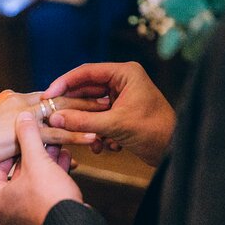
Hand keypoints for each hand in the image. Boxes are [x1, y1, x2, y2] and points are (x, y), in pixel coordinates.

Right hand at [0, 90, 108, 165]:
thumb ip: (13, 121)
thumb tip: (24, 125)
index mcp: (15, 98)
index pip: (48, 92)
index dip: (70, 91)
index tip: (89, 91)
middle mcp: (21, 101)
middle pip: (59, 96)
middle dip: (85, 96)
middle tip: (107, 95)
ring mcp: (22, 116)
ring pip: (62, 112)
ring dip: (86, 112)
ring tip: (108, 111)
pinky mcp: (23, 134)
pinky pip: (56, 135)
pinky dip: (76, 135)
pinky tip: (93, 136)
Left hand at [0, 111, 82, 224]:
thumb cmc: (49, 200)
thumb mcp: (37, 161)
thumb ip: (28, 136)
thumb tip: (23, 117)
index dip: (10, 148)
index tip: (19, 136)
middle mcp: (6, 210)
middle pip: (17, 172)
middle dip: (33, 152)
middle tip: (40, 138)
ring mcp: (24, 215)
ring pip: (33, 181)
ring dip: (45, 161)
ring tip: (55, 145)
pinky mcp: (42, 216)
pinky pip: (44, 190)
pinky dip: (52, 174)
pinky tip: (63, 158)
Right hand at [42, 62, 175, 165]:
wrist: (176, 151)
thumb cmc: (154, 131)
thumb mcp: (115, 125)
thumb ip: (83, 121)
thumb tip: (55, 118)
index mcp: (124, 73)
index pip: (86, 72)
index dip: (64, 82)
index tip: (48, 95)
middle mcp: (122, 81)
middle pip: (86, 90)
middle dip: (74, 108)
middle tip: (55, 116)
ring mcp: (121, 97)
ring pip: (91, 107)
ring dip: (87, 125)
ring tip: (89, 139)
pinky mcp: (121, 113)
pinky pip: (99, 118)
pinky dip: (98, 132)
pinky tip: (104, 145)